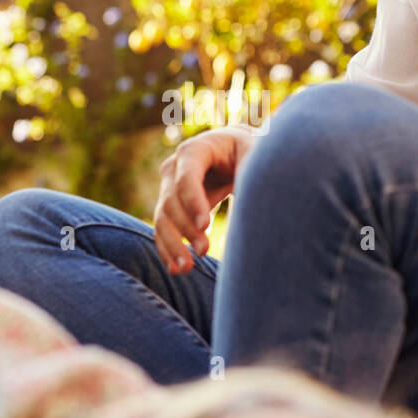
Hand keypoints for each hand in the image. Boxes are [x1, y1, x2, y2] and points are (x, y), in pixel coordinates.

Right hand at [153, 125, 255, 274]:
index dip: (193, 202)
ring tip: (185, 268)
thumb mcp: (256, 153)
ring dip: (172, 244)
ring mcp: (168, 188)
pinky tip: (176, 268)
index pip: (186, 178)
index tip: (205, 226)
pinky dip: (167, 249)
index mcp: (195, 150)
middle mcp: (174, 168)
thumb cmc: (251, 151)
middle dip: (185, 228)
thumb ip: (252, 169)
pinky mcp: (170, 207)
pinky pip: (162, 230)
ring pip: (162, 219)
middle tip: (204, 251)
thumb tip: (254, 196)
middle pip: (171, 201)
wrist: (239, 154)